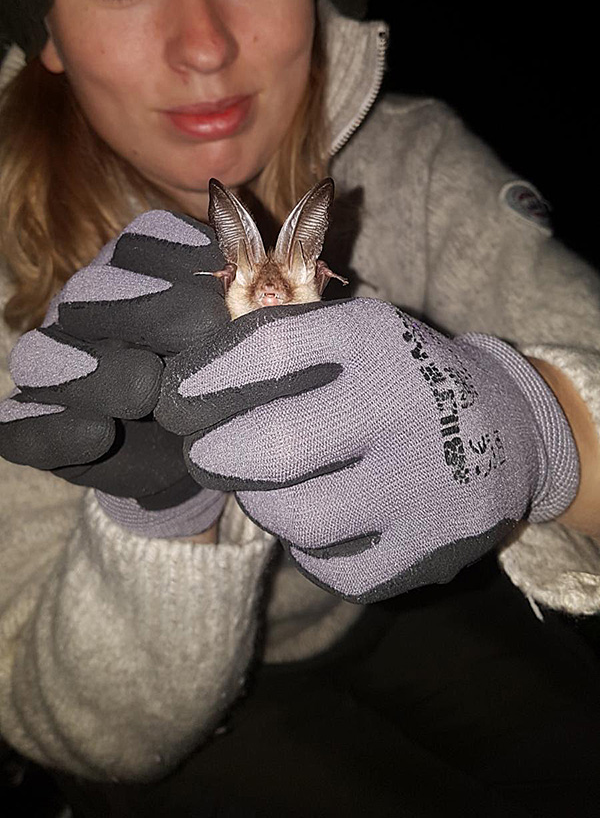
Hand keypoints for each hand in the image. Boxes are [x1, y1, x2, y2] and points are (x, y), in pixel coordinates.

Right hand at [0, 211, 229, 536]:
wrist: (199, 453)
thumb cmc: (227, 380)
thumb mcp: (248, 343)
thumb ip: (248, 312)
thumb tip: (259, 296)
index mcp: (142, 269)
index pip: (148, 239)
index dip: (186, 256)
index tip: (230, 280)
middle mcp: (87, 307)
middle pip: (89, 292)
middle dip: (147, 310)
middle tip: (203, 335)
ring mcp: (53, 365)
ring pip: (42, 354)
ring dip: (94, 369)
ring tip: (146, 391)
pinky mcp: (30, 424)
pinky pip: (16, 423)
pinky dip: (52, 428)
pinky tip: (97, 434)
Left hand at [155, 298, 578, 598]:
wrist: (505, 428)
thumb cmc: (399, 375)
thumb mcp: (354, 335)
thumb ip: (279, 345)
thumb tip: (185, 384)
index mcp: (377, 341)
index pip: (271, 350)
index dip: (207, 378)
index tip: (176, 398)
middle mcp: (406, 407)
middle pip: (276, 446)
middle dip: (216, 452)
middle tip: (205, 450)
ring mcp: (426, 484)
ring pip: (298, 518)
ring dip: (263, 501)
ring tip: (268, 482)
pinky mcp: (431, 549)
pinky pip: (332, 566)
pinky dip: (310, 545)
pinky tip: (323, 517)